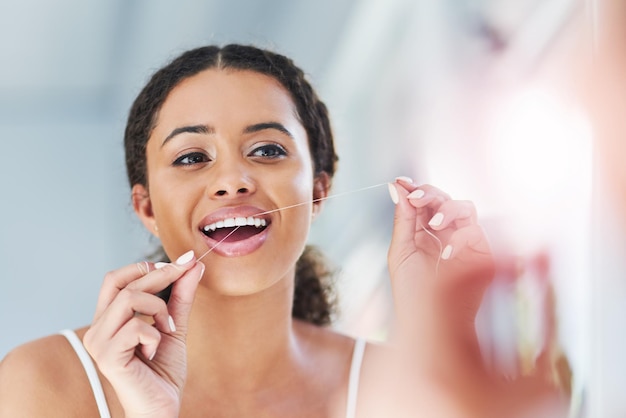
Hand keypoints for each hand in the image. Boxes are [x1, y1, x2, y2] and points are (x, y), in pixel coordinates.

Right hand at [83, 251, 203, 417]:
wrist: (162, 408)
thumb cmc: (163, 371)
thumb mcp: (174, 325)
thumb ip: (181, 296)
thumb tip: (193, 264)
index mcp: (109, 319)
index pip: (116, 278)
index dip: (146, 265)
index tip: (182, 261)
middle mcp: (98, 328)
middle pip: (123, 282)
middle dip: (161, 275)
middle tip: (186, 273)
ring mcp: (99, 342)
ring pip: (129, 299)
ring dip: (158, 308)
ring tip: (167, 329)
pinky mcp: (107, 357)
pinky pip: (136, 327)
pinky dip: (155, 335)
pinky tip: (154, 352)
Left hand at [387, 179, 493, 370]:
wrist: (428, 324)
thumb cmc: (412, 292)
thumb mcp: (401, 251)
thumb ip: (402, 219)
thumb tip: (398, 188)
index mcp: (423, 230)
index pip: (422, 202)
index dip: (414, 188)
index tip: (402, 181)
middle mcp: (445, 232)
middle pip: (444, 198)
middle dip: (429, 194)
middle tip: (415, 198)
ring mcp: (464, 241)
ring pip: (465, 207)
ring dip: (447, 209)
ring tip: (432, 224)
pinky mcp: (481, 253)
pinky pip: (475, 232)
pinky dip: (459, 238)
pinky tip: (445, 255)